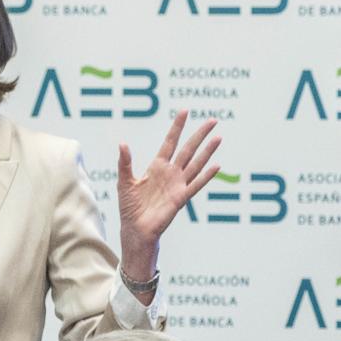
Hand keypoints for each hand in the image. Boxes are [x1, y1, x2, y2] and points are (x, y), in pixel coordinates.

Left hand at [116, 110, 220, 273]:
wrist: (135, 229)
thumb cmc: (130, 207)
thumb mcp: (124, 181)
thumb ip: (125, 163)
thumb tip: (123, 143)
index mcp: (157, 167)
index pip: (170, 142)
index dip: (177, 127)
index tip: (185, 111)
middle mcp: (170, 173)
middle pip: (188, 149)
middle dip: (199, 134)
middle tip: (212, 120)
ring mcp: (177, 185)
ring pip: (196, 164)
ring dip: (207, 151)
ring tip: (218, 137)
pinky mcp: (180, 198)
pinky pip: (195, 185)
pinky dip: (206, 176)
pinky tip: (216, 166)